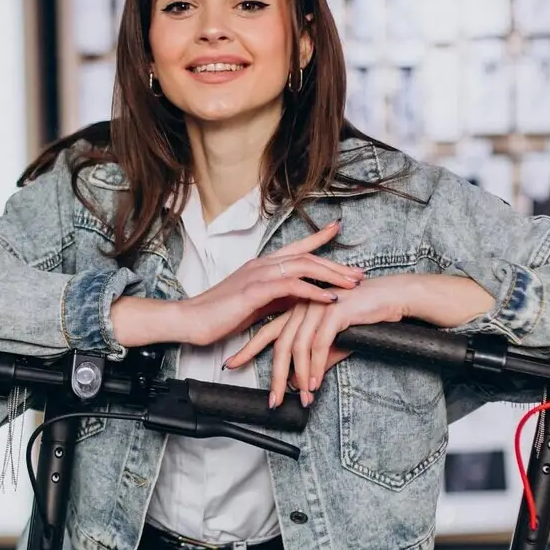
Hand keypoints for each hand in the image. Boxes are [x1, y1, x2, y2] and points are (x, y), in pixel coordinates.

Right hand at [172, 219, 363, 346]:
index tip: (337, 229)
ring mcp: (257, 275)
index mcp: (261, 266)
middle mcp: (261, 265)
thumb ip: (278, 297)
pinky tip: (329, 298)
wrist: (190, 320)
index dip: (317, 238)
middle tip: (359, 272)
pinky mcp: (254, 291)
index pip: (295, 248)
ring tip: (352, 284)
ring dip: (331, 275)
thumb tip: (301, 297)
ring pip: (303, 267)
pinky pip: (290, 286)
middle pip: (306, 257)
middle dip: (335, 264)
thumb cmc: (219, 315)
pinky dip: (313, 290)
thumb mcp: (256, 304)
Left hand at [225, 275, 413, 406]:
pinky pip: (318, 344)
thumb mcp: (338, 342)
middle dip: (273, 374)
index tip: (231, 364)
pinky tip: (315, 384)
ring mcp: (317, 306)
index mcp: (298, 308)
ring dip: (299, 376)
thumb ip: (318, 359)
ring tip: (300, 399)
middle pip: (279, 343)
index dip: (248, 348)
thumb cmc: (366, 316)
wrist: (394, 297)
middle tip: (271, 399)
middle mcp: (303, 305)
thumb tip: (302, 383)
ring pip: (297, 346)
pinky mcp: (334, 311)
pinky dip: (315, 367)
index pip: (267, 330)